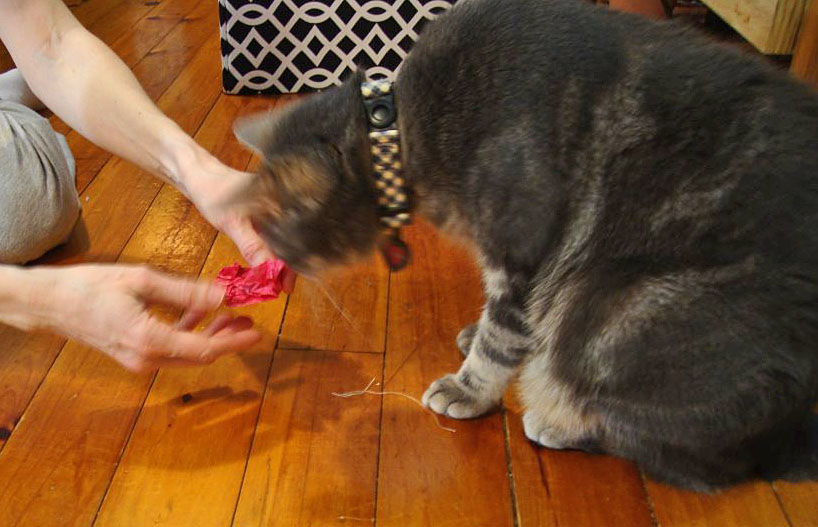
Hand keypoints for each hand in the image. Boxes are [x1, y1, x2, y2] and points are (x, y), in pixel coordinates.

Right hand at [14, 264, 261, 372]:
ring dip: (210, 335)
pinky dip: (188, 331)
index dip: (234, 342)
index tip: (257, 333)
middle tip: (249, 321)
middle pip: (199, 356)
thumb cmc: (90, 287)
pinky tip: (199, 312)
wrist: (49, 303)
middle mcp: (146, 358)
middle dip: (228, 339)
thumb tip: (224, 295)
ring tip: (231, 314)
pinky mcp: (134, 354)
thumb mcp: (143, 280)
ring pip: (187, 353)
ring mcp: (139, 360)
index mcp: (148, 340)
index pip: (204, 349)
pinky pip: (171, 347)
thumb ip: (187, 291)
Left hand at [179, 152, 295, 291]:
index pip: (297, 239)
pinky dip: (276, 250)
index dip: (293, 265)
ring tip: (279, 281)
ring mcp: (280, 206)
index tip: (286, 286)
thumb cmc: (214, 193)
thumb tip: (269, 273)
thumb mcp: (231, 223)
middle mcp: (288, 202)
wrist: (200, 174)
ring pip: (287, 239)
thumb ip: (252, 246)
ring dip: (283, 260)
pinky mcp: (272, 210)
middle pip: (296, 240)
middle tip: (282, 288)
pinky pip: (278, 234)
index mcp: (284, 201)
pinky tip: (272, 263)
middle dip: (290, 265)